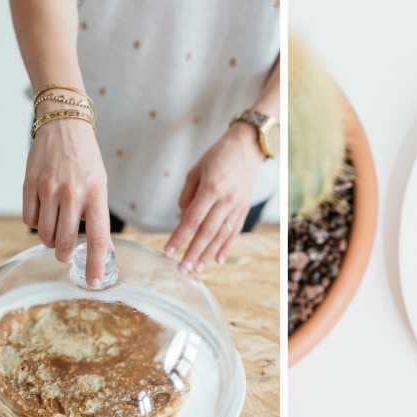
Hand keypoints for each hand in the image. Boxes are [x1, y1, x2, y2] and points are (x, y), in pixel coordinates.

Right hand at [23, 114, 110, 287]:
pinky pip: (29, 219)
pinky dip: (35, 224)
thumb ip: (97, 215)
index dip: (95, 264)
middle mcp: (72, 193)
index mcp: (96, 194)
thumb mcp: (100, 185)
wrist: (64, 125)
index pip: (98, 238)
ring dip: (49, 241)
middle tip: (65, 255)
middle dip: (65, 255)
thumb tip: (100, 248)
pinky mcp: (29, 185)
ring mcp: (49, 189)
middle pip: (65, 242)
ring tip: (55, 231)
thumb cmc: (86, 159)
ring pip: (44, 234)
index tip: (95, 283)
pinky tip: (43, 214)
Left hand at [165, 122, 263, 270]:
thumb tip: (183, 218)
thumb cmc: (218, 156)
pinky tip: (217, 260)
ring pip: (221, 236)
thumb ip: (187, 195)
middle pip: (206, 232)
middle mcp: (226, 200)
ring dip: (208, 255)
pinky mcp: (244, 209)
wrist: (248, 147)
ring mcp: (237, 206)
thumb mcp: (196, 170)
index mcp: (211, 188)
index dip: (179, 237)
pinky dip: (226, 248)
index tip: (168, 251)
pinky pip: (234, 232)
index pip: (192, 219)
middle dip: (193, 252)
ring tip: (197, 269)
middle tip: (182, 269)